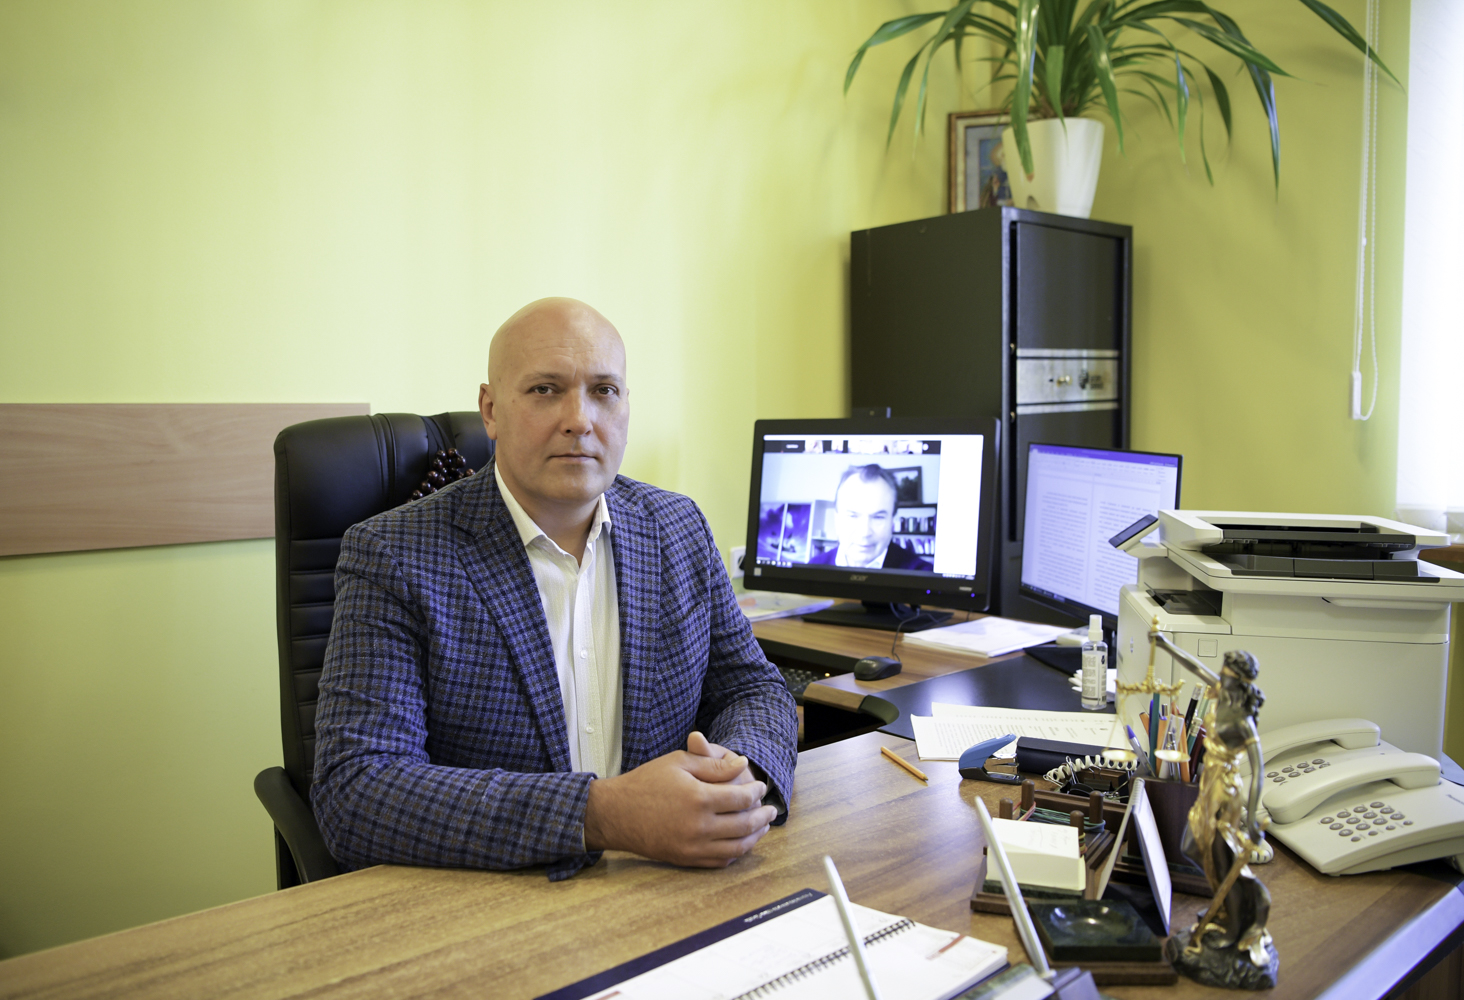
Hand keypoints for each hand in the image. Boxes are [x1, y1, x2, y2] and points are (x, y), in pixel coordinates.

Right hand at [583, 734, 776, 866]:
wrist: (615, 813)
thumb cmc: (646, 783)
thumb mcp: (679, 763)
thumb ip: (713, 764)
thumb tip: (742, 764)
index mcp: (699, 798)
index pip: (742, 798)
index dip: (756, 791)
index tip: (760, 786)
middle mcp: (699, 826)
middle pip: (744, 824)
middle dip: (762, 816)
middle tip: (771, 809)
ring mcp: (692, 847)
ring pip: (736, 847)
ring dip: (755, 837)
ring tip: (762, 826)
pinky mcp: (686, 860)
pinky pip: (720, 861)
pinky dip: (736, 853)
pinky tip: (741, 843)